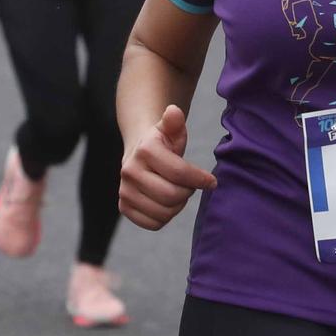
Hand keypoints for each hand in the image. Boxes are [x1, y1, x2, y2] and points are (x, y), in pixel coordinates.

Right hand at [118, 105, 215, 230]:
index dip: (200, 179)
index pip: (180, 173)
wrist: (139, 154)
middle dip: (188, 192)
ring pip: (164, 212)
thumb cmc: (162, 143)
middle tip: (190, 185)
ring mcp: (124, 191)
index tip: (211, 181)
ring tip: (178, 192)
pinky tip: (166, 203)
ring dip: (178, 205)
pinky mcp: (124, 207)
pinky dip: (165, 217)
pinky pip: (153, 224)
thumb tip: (174, 111)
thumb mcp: (171, 129)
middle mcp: (130, 171)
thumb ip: (175, 121)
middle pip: (172, 195)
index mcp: (145, 150)